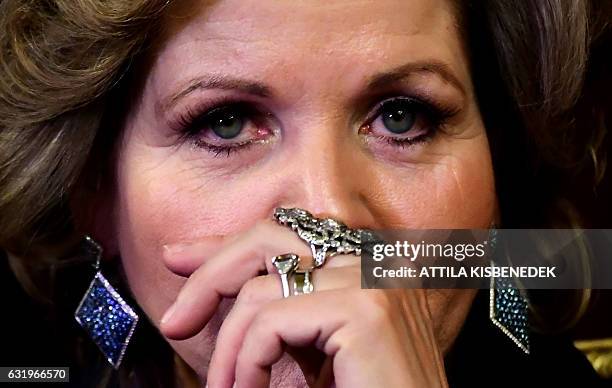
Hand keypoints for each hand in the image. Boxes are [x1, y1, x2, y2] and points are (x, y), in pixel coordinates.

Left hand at [160, 220, 447, 387]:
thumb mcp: (300, 347)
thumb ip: (265, 307)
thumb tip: (183, 257)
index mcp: (363, 262)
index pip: (284, 231)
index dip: (225, 244)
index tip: (176, 259)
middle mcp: (374, 260)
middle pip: (269, 238)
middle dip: (210, 278)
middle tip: (175, 324)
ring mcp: (374, 281)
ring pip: (261, 291)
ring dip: (228, 349)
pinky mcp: (367, 312)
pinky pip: (272, 322)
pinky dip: (246, 363)